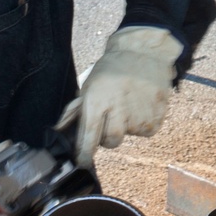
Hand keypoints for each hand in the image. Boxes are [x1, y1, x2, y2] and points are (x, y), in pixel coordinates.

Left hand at [55, 26, 181, 166]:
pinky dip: (141, 122)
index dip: (84, 154)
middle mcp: (119, 111)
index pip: (88, 138)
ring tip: (127, 105)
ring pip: (128, 136)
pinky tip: (140, 104)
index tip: (82, 162)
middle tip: (111, 119)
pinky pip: (145, 131)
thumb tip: (59, 131)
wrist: (145, 52)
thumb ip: (74, 112)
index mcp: (98, 102)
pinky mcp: (155, 118)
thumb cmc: (112, 70)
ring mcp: (139, 116)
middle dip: (107, 137)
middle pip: (111, 142)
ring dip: (125, 127)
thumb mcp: (89, 86)